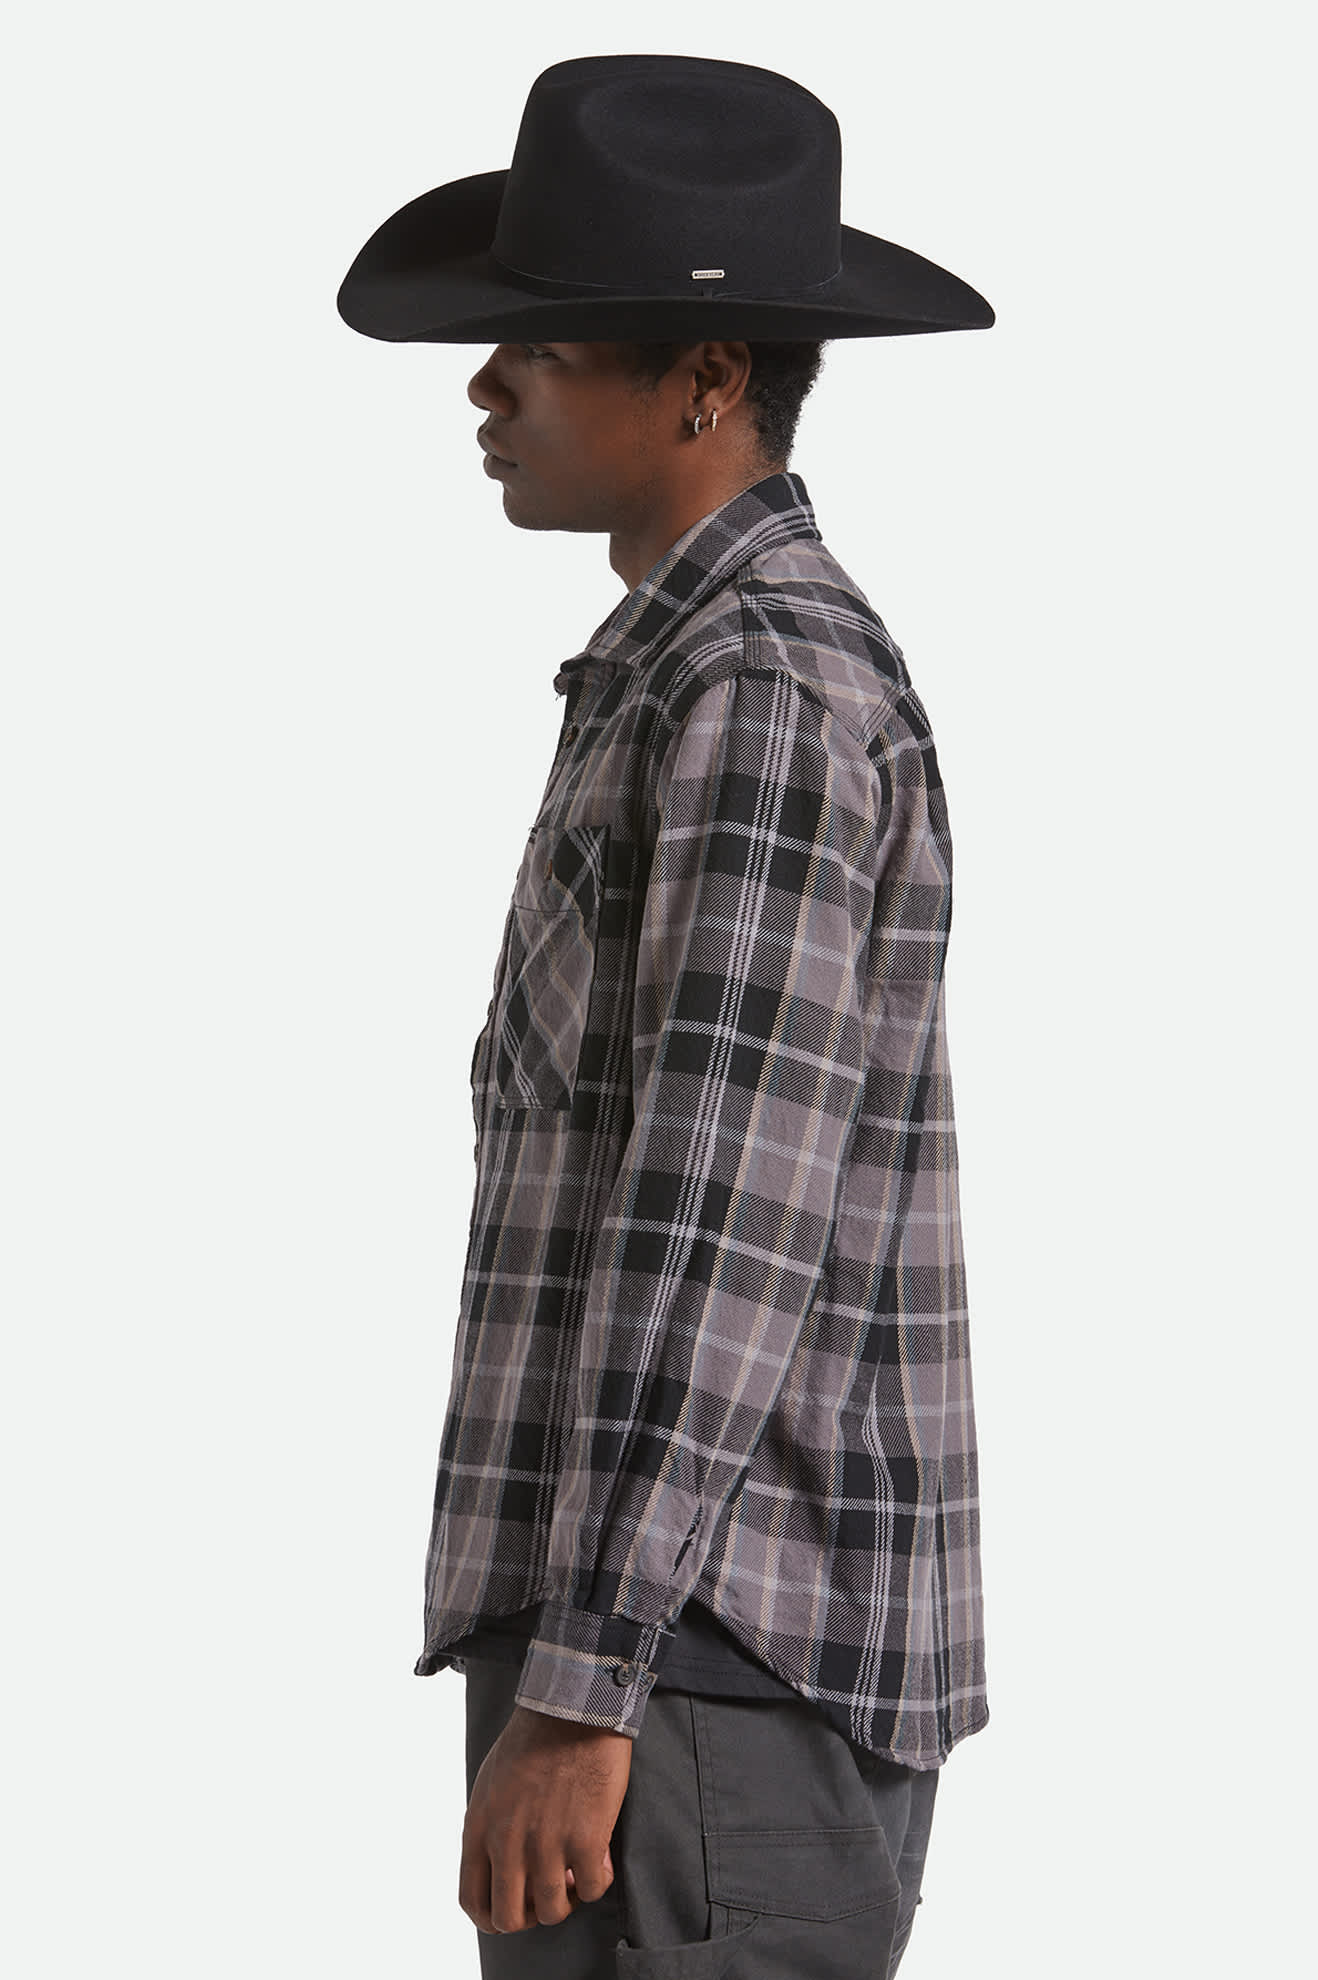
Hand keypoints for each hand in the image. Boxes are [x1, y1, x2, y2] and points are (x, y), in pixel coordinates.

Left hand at [459, 1702, 632, 1933]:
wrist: (572, 1709)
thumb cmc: (533, 1740)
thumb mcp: (491, 1784)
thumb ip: (490, 1828)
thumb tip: (500, 1865)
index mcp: (479, 1828)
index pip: (472, 1901)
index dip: (492, 1918)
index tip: (515, 1908)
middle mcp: (507, 1843)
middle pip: (509, 1919)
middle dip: (530, 1914)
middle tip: (548, 1891)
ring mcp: (546, 1845)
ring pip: (552, 1912)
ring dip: (567, 1897)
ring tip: (576, 1869)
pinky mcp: (585, 1839)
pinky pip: (591, 1889)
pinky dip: (597, 1880)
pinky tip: (600, 1856)